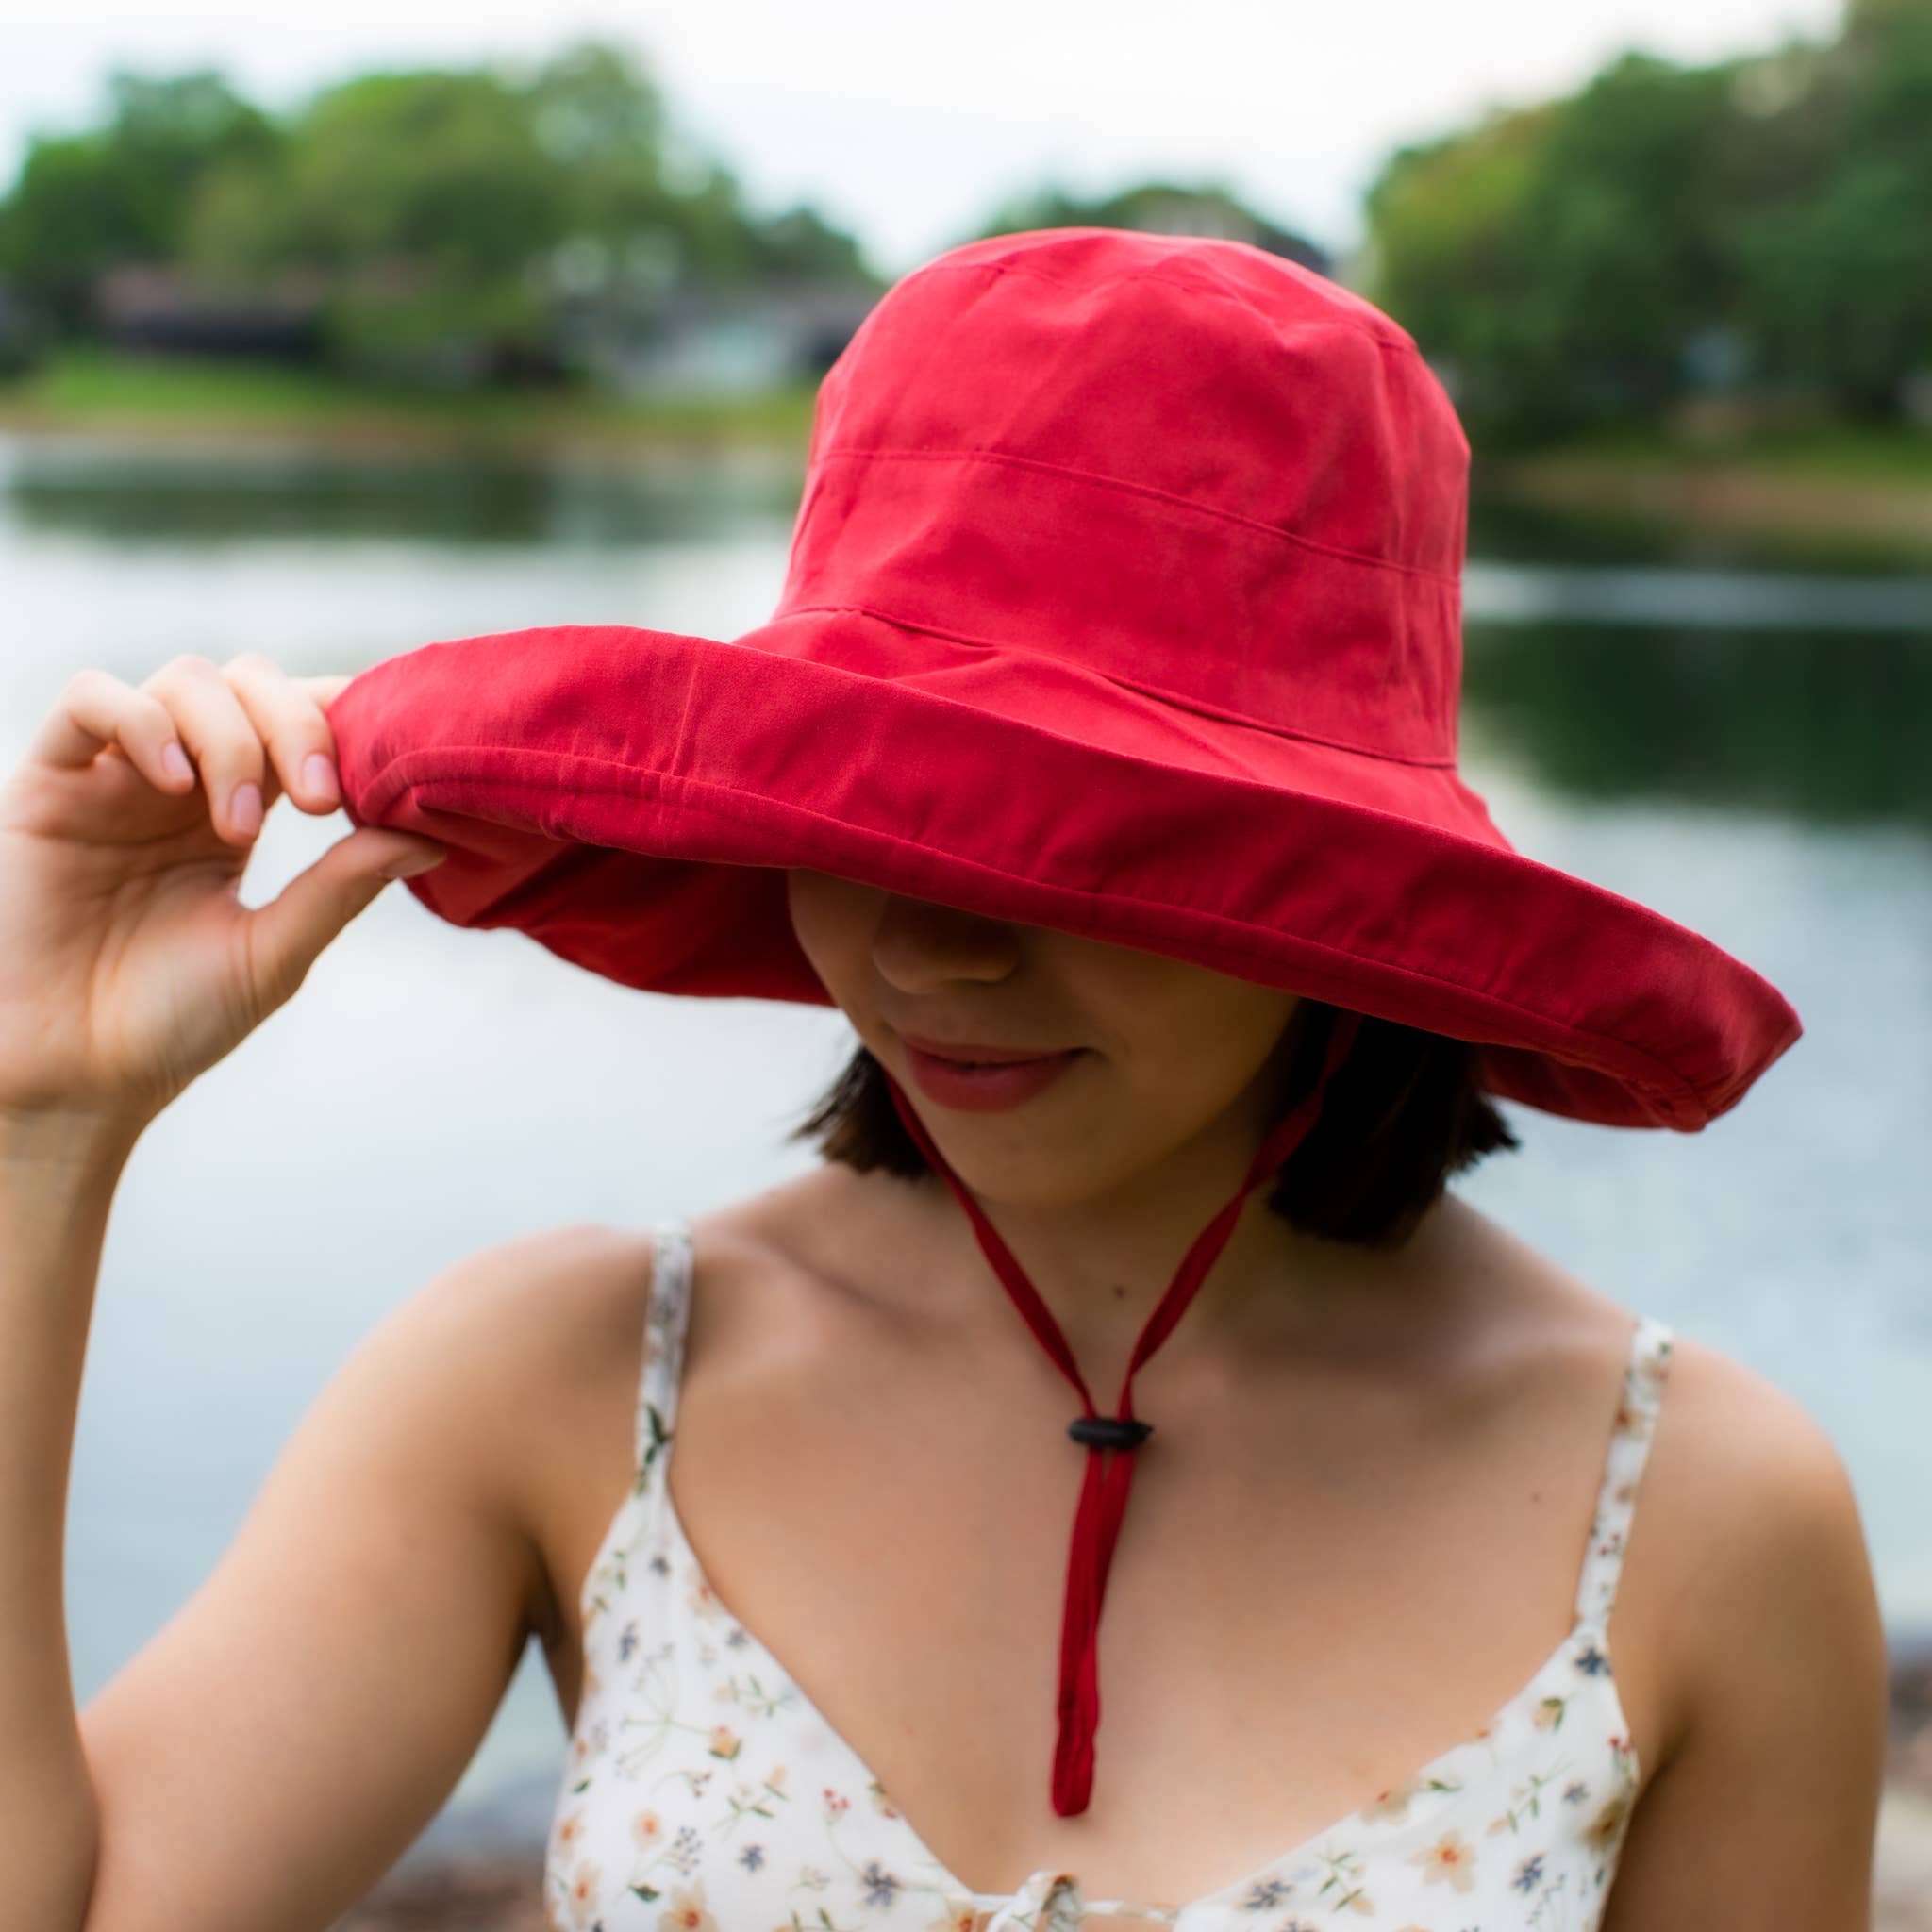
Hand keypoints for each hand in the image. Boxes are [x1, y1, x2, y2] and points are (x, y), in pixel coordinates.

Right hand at [0, 652, 446, 1136]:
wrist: (71, 1078)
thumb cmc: (171, 1023)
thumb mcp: (273, 952)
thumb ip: (341, 887)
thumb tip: (433, 837)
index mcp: (240, 812)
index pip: (301, 722)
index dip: (346, 724)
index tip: (386, 775)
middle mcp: (182, 781)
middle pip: (253, 684)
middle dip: (298, 726)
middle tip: (320, 804)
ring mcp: (116, 776)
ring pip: (186, 680)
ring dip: (232, 737)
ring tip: (241, 827)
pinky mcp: (49, 783)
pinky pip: (91, 698)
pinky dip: (143, 721)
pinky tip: (174, 783)